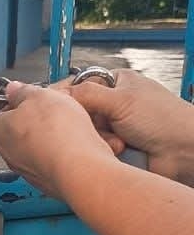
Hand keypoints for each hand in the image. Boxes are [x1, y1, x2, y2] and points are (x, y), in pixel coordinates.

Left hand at [0, 82, 113, 197]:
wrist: (79, 167)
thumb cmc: (56, 133)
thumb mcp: (38, 95)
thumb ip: (22, 92)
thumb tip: (13, 89)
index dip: (14, 104)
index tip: (27, 98)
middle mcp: (8, 155)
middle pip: (15, 133)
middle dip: (31, 121)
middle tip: (49, 110)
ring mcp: (27, 171)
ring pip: (34, 149)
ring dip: (46, 139)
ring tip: (65, 128)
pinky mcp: (46, 182)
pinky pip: (49, 162)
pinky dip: (57, 154)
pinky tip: (71, 146)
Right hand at [66, 68, 193, 183]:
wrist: (182, 151)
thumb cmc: (163, 119)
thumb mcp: (120, 99)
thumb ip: (87, 94)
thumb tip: (57, 94)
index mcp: (116, 83)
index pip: (80, 85)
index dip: (67, 96)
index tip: (54, 107)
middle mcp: (115, 103)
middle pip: (82, 112)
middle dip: (89, 123)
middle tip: (100, 126)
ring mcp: (116, 126)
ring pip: (88, 133)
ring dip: (99, 139)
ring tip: (117, 142)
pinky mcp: (117, 147)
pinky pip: (97, 148)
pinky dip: (105, 151)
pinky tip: (118, 151)